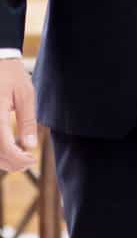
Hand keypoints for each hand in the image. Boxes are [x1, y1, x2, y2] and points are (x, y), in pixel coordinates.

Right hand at [0, 58, 36, 172]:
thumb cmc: (11, 75)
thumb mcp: (25, 94)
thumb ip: (27, 120)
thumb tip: (30, 145)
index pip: (4, 146)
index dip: (18, 158)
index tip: (32, 159)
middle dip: (12, 162)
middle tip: (29, 161)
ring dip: (3, 161)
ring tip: (21, 159)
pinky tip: (9, 152)